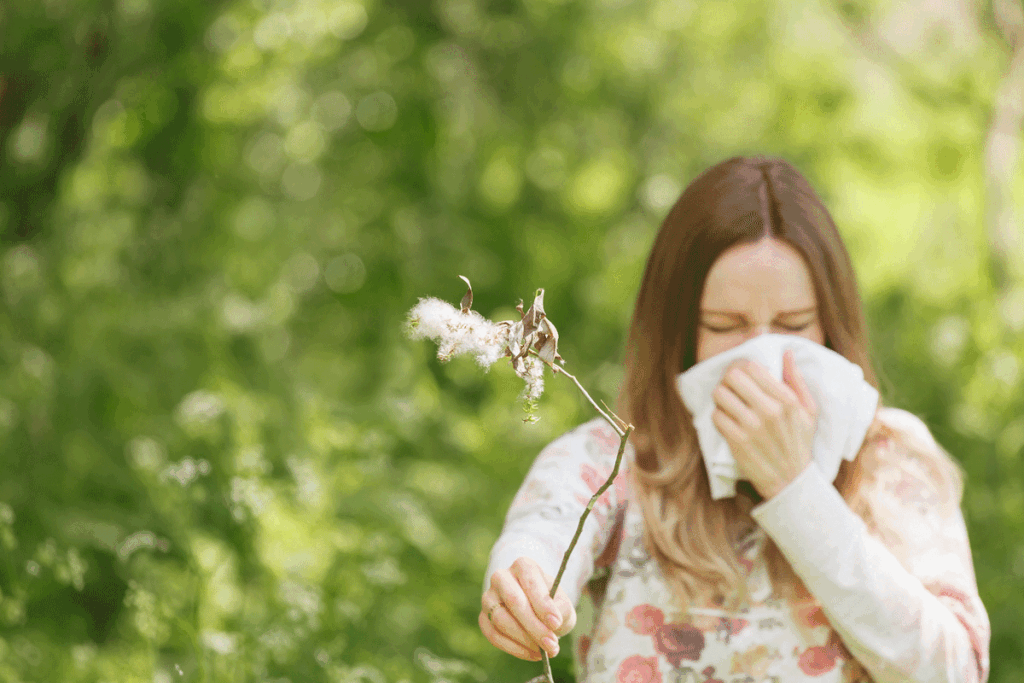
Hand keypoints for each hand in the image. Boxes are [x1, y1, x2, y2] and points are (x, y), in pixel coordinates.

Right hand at [479, 557, 576, 660]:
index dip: (543, 604)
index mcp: (523, 566)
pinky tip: (532, 654)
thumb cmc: (551, 604)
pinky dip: (514, 648)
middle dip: (534, 626)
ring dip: (525, 640)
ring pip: (501, 619)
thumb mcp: (562, 603)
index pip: (530, 581)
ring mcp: (489, 597)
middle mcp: (501, 577)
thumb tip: (552, 623)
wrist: (537, 610)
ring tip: (545, 651)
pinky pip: (493, 635)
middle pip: (513, 600)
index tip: (556, 623)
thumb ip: (561, 609)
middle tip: (551, 644)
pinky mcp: (483, 617)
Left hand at [711, 350, 817, 499]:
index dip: (741, 366)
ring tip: (728, 402)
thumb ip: (796, 380)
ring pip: (720, 394)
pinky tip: (727, 420)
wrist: (791, 480)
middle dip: (728, 379)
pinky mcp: (737, 441)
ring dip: (721, 396)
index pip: (751, 367)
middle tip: (731, 387)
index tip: (741, 373)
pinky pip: (716, 416)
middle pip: (732, 377)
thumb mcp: (809, 410)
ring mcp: (752, 427)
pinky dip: (718, 416)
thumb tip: (786, 353)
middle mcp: (769, 410)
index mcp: (787, 400)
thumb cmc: (800, 442)